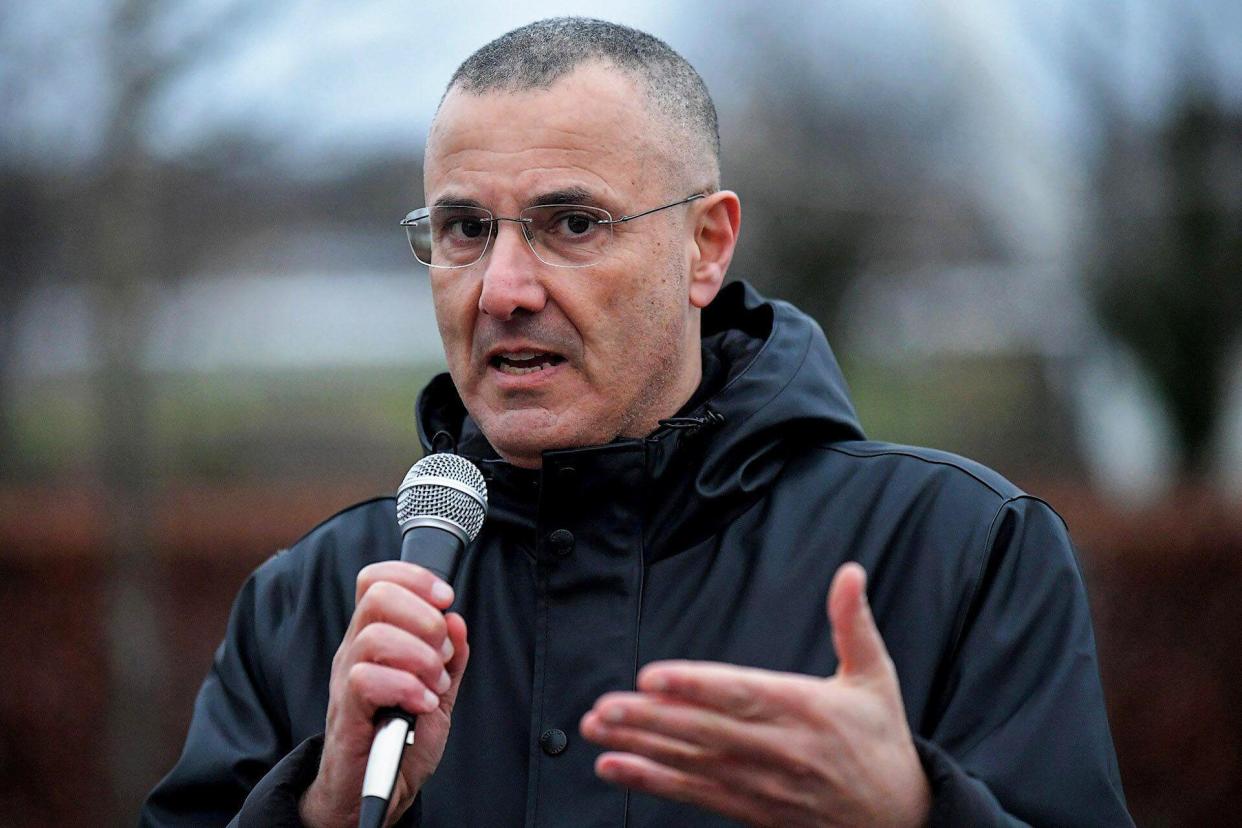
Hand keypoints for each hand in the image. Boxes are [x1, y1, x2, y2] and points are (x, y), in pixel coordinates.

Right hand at [299, 562, 469, 827]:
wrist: (375, 790)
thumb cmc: (401, 738)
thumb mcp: (437, 690)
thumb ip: (451, 657)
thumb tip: (457, 620)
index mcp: (375, 636)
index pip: (377, 579)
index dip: (414, 578)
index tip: (446, 598)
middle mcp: (355, 649)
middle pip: (377, 596)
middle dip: (424, 617)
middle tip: (442, 653)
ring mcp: (347, 678)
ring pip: (374, 635)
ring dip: (420, 657)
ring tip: (435, 686)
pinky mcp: (345, 711)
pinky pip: (367, 679)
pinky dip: (407, 688)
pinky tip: (423, 705)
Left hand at [580, 562, 929, 827]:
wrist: (897, 817)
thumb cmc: (880, 738)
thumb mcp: (874, 677)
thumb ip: (854, 623)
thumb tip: (851, 572)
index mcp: (805, 708)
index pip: (741, 694)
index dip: (694, 686)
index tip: (653, 676)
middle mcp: (778, 748)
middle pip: (704, 730)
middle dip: (649, 718)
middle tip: (604, 705)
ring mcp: (761, 782)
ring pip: (691, 761)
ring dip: (639, 745)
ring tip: (597, 728)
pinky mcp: (749, 807)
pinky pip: (693, 793)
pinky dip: (651, 781)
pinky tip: (615, 766)